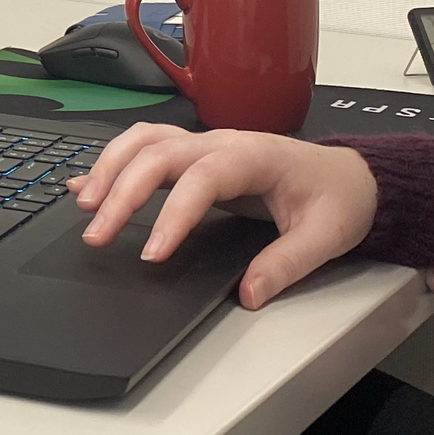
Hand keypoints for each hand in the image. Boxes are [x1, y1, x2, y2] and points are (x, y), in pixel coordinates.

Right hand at [70, 124, 377, 306]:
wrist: (350, 175)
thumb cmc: (338, 199)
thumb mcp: (326, 236)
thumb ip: (286, 265)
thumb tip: (248, 293)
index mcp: (254, 157)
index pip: (201, 178)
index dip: (172, 214)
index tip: (152, 252)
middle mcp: (222, 143)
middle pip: (159, 154)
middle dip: (122, 192)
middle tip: (97, 234)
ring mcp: (206, 145)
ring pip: (144, 141)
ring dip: (109, 169)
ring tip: (84, 205)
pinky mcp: (196, 155)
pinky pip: (145, 147)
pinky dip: (112, 163)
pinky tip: (85, 183)